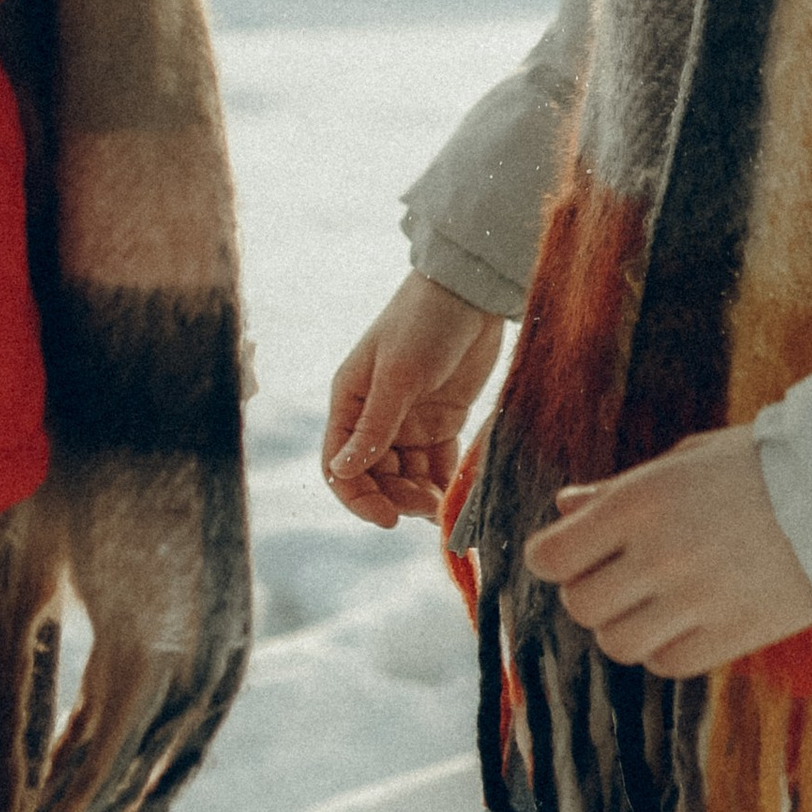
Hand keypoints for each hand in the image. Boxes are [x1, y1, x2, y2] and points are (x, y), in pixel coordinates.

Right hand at [323, 273, 506, 527]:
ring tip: (443, 505)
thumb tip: (341, 472)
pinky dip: (443, 483)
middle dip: (397, 498)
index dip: (358, 498)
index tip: (388, 519)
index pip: (339, 465)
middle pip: (375, 477)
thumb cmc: (424, 323)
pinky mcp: (441, 421)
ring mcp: (409, 421)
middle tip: (427, 506)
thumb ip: (374, 427)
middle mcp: (375, 416)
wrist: (472, 293)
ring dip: (420, 496)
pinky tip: (456, 497)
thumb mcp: (398, 376)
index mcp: (350, 402)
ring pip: (406, 476)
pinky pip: (436, 464)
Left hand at [523, 428, 811, 676]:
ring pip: (617, 643)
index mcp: (638, 502)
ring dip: (624, 626)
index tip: (568, 555)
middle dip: (589, 593)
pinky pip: (666, 664)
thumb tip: (565, 508)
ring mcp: (694, 600)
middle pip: (580, 605)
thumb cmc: (759, 465)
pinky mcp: (731, 635)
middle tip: (617, 578)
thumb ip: (618, 490)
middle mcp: (658, 554)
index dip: (553, 558)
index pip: (553, 555)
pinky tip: (685, 621)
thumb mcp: (682, 460)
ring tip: (653, 603)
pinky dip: (664, 649)